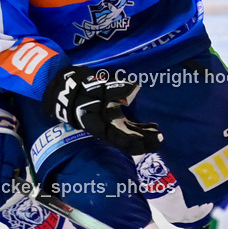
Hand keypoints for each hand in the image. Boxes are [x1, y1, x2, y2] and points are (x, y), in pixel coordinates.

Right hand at [43, 66, 162, 154]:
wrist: (68, 90)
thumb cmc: (83, 88)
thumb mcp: (97, 86)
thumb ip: (115, 88)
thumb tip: (134, 88)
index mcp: (101, 125)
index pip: (122, 139)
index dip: (138, 142)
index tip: (153, 138)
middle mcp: (107, 129)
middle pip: (127, 141)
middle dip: (144, 142)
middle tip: (160, 137)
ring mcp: (110, 126)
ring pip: (129, 136)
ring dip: (143, 137)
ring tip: (157, 132)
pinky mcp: (112, 121)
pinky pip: (127, 129)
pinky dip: (139, 129)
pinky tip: (150, 126)